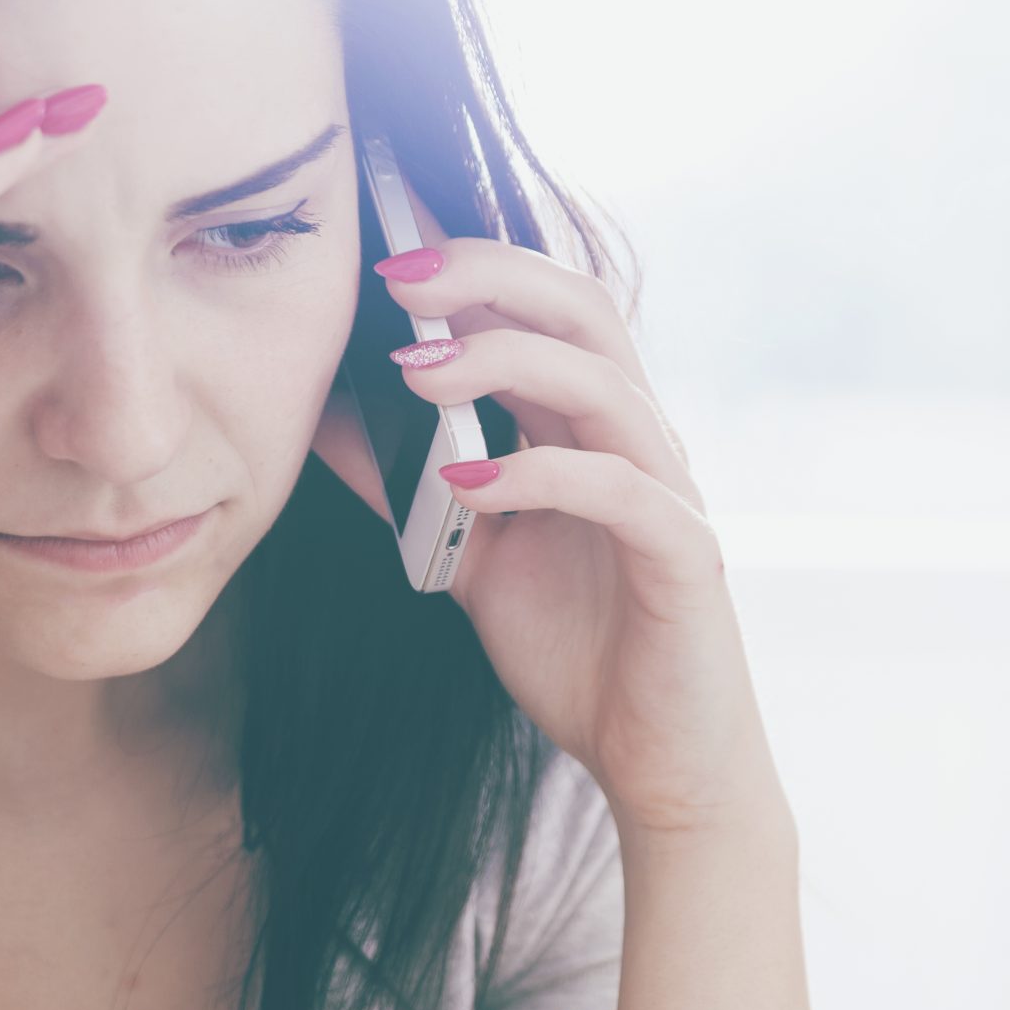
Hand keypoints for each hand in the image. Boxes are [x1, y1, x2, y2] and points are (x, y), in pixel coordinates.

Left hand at [313, 215, 784, 839]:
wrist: (654, 760)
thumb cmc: (576, 649)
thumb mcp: (465, 556)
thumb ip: (408, 487)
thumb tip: (325, 418)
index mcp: (590, 426)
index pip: (544, 307)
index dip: (473, 264)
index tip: (385, 250)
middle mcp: (637, 438)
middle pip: (583, 310)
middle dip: (491, 278)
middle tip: (400, 279)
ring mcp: (668, 490)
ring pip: (603, 383)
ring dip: (506, 363)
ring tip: (418, 373)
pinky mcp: (684, 554)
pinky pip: (621, 489)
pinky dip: (542, 476)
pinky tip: (468, 486)